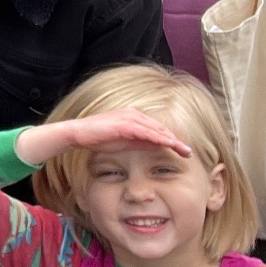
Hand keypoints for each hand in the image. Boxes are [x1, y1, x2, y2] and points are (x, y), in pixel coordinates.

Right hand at [15, 108, 192, 167]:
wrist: (77, 134)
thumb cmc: (97, 138)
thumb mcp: (123, 143)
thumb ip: (139, 143)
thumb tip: (156, 147)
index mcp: (134, 118)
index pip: (157, 129)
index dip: (171, 139)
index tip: (182, 150)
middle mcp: (133, 114)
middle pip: (160, 128)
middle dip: (176, 140)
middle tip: (189, 152)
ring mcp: (128, 117)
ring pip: (155, 129)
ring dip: (171, 139)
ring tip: (183, 150)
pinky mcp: (123, 123)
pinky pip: (145, 131)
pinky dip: (158, 137)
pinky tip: (167, 144)